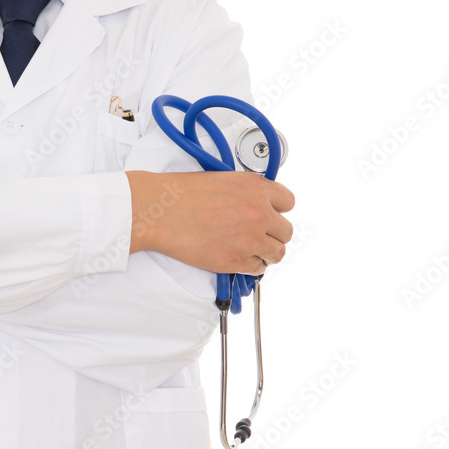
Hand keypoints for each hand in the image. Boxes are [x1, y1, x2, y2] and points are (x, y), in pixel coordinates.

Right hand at [126, 170, 294, 275]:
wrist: (160, 211)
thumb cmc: (181, 194)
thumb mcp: (222, 180)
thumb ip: (245, 192)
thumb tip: (254, 205)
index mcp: (256, 188)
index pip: (288, 202)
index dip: (277, 211)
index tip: (269, 215)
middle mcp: (259, 213)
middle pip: (286, 231)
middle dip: (274, 235)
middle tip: (259, 237)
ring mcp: (249, 239)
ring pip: (277, 253)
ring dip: (267, 253)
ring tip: (252, 251)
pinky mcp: (235, 260)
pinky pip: (257, 268)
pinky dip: (250, 266)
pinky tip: (239, 259)